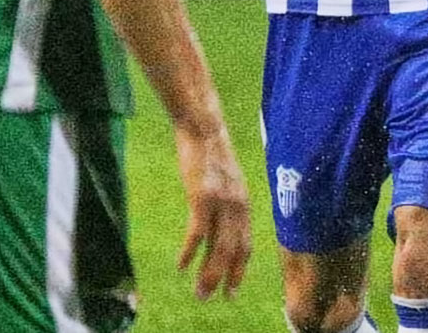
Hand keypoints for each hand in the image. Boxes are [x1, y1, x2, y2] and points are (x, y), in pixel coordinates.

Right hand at [173, 125, 250, 299]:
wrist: (203, 127)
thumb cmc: (210, 154)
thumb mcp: (225, 182)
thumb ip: (226, 203)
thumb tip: (220, 225)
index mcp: (244, 205)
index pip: (245, 245)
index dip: (239, 270)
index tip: (231, 291)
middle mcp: (238, 206)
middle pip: (233, 252)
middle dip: (223, 279)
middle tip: (210, 299)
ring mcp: (222, 202)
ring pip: (218, 247)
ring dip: (208, 273)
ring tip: (198, 292)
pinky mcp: (203, 196)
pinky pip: (198, 232)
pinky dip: (191, 252)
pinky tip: (182, 266)